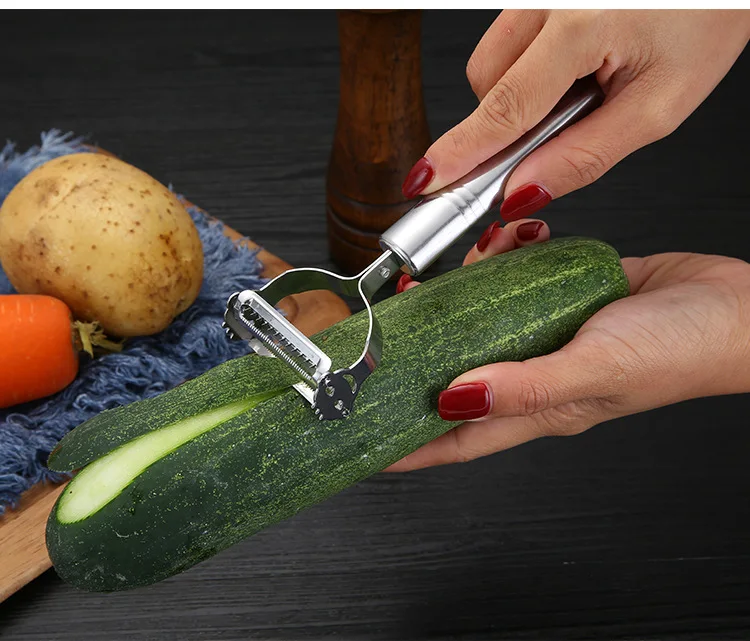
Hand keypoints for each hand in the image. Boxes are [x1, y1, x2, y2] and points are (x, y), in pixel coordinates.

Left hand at [387, 220, 749, 471]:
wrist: (736, 307)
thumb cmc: (681, 350)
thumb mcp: (595, 371)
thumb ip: (525, 387)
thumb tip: (454, 399)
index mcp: (535, 408)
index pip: (451, 439)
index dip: (402, 444)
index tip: (357, 440)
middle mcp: (532, 377)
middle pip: (451, 375)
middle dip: (414, 353)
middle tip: (388, 322)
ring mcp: (544, 338)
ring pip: (477, 322)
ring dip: (458, 293)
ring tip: (455, 265)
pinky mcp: (559, 302)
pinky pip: (512, 284)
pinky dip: (501, 260)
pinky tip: (511, 240)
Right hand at [400, 10, 749, 220]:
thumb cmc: (705, 18)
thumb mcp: (659, 105)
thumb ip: (585, 155)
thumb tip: (522, 192)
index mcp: (583, 24)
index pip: (504, 108)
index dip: (462, 153)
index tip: (425, 182)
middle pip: (486, 85)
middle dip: (506, 124)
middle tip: (556, 136)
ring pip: (492, 62)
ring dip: (518, 94)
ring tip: (578, 89)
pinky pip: (509, 40)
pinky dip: (529, 68)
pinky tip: (573, 65)